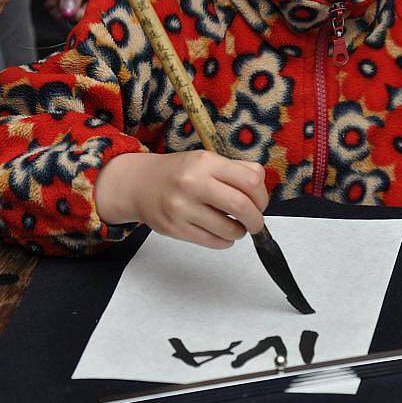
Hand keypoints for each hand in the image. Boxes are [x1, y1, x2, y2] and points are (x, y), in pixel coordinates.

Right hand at [95, 151, 268, 249]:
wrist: (139, 184)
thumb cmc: (179, 172)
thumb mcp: (206, 160)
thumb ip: (236, 170)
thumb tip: (262, 186)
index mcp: (205, 162)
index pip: (250, 181)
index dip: (262, 196)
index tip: (260, 203)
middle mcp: (193, 183)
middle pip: (242, 206)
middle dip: (256, 220)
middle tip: (256, 223)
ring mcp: (182, 208)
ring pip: (229, 229)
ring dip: (240, 232)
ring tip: (236, 227)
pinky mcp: (175, 229)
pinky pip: (213, 242)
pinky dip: (225, 241)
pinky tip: (222, 234)